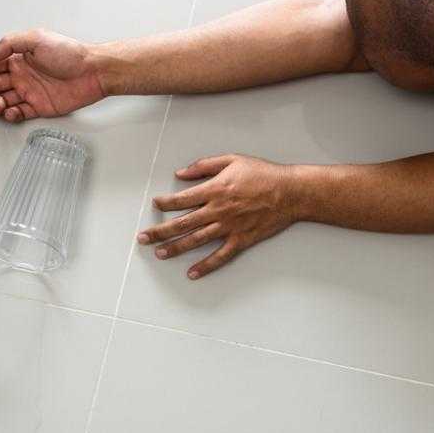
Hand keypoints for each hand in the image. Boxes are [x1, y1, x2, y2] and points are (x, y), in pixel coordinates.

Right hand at [0, 28, 104, 122]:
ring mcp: (31, 92)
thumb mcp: (36, 39)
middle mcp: (22, 75)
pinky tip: (10, 112)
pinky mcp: (40, 107)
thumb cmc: (69, 52)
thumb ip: (9, 44)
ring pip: (5, 101)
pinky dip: (12, 114)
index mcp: (19, 58)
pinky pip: (21, 113)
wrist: (93, 71)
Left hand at [137, 154, 300, 278]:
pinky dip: (205, 266)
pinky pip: (220, 256)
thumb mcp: (233, 159)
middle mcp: (218, 210)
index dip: (165, 203)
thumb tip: (181, 173)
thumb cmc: (263, 174)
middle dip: (160, 232)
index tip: (155, 205)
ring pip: (196, 241)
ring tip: (160, 254)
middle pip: (182, 223)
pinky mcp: (241, 239)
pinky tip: (192, 272)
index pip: (182, 199)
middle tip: (143, 239)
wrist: (290, 192)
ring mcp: (229, 227)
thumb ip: (205, 166)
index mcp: (215, 189)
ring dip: (175, 248)